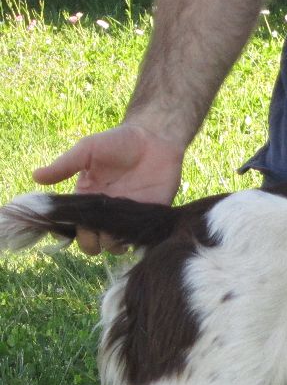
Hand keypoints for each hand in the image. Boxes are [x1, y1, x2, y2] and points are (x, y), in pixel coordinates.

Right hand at [32, 123, 184, 253]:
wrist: (153, 138)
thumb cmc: (117, 142)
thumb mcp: (88, 150)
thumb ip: (65, 165)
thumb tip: (36, 176)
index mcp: (86, 200)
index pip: (73, 226)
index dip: (69, 232)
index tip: (68, 228)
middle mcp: (105, 214)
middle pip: (94, 243)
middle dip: (92, 244)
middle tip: (96, 231)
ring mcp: (127, 217)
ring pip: (117, 246)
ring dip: (114, 245)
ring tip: (115, 231)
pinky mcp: (149, 216)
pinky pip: (141, 237)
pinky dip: (136, 239)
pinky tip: (133, 229)